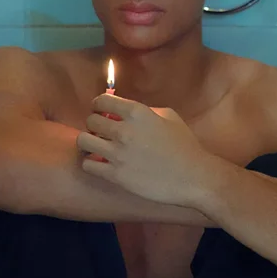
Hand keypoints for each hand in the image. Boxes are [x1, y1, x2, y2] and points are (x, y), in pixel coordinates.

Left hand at [76, 94, 222, 208]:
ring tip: (96, 148)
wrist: (193, 177)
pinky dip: (91, 163)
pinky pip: (88, 164)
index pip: (102, 100)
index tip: (100, 111)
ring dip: (88, 143)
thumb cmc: (185, 146)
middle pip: (91, 121)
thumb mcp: (170, 118)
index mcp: (138, 113)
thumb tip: (128, 112)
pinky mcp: (115, 175)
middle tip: (102, 132)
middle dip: (94, 125)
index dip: (98, 105)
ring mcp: (117, 153)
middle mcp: (124, 130)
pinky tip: (101, 164)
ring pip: (83, 141)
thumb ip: (147, 111)